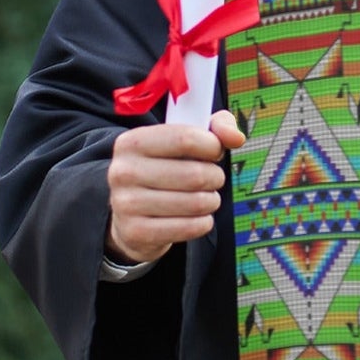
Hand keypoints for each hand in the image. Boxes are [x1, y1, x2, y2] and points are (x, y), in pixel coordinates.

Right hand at [105, 109, 246, 264]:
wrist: (130, 214)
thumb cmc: (165, 169)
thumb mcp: (185, 139)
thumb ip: (216, 128)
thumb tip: (236, 138)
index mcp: (132, 142)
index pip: (185, 138)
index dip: (212, 146)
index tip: (215, 152)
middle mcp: (123, 171)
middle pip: (195, 174)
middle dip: (215, 177)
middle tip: (212, 179)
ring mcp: (126, 204)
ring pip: (196, 203)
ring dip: (211, 201)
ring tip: (205, 198)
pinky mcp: (136, 232)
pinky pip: (190, 227)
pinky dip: (203, 223)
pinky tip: (196, 217)